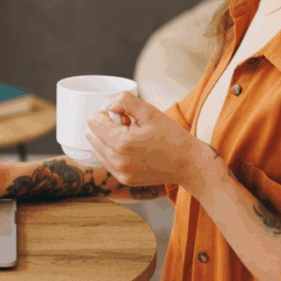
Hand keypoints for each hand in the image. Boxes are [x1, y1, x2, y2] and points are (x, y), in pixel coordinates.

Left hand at [85, 91, 204, 189]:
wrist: (188, 164)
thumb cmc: (171, 136)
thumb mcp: (150, 111)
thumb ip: (124, 101)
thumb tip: (106, 104)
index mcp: (122, 143)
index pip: (93, 121)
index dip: (107, 112)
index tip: (124, 115)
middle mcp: (117, 160)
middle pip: (92, 135)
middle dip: (106, 126)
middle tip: (129, 125)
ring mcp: (119, 173)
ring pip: (97, 148)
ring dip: (108, 138)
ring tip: (131, 136)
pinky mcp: (123, 179)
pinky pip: (106, 160)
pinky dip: (112, 151)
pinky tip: (132, 147)